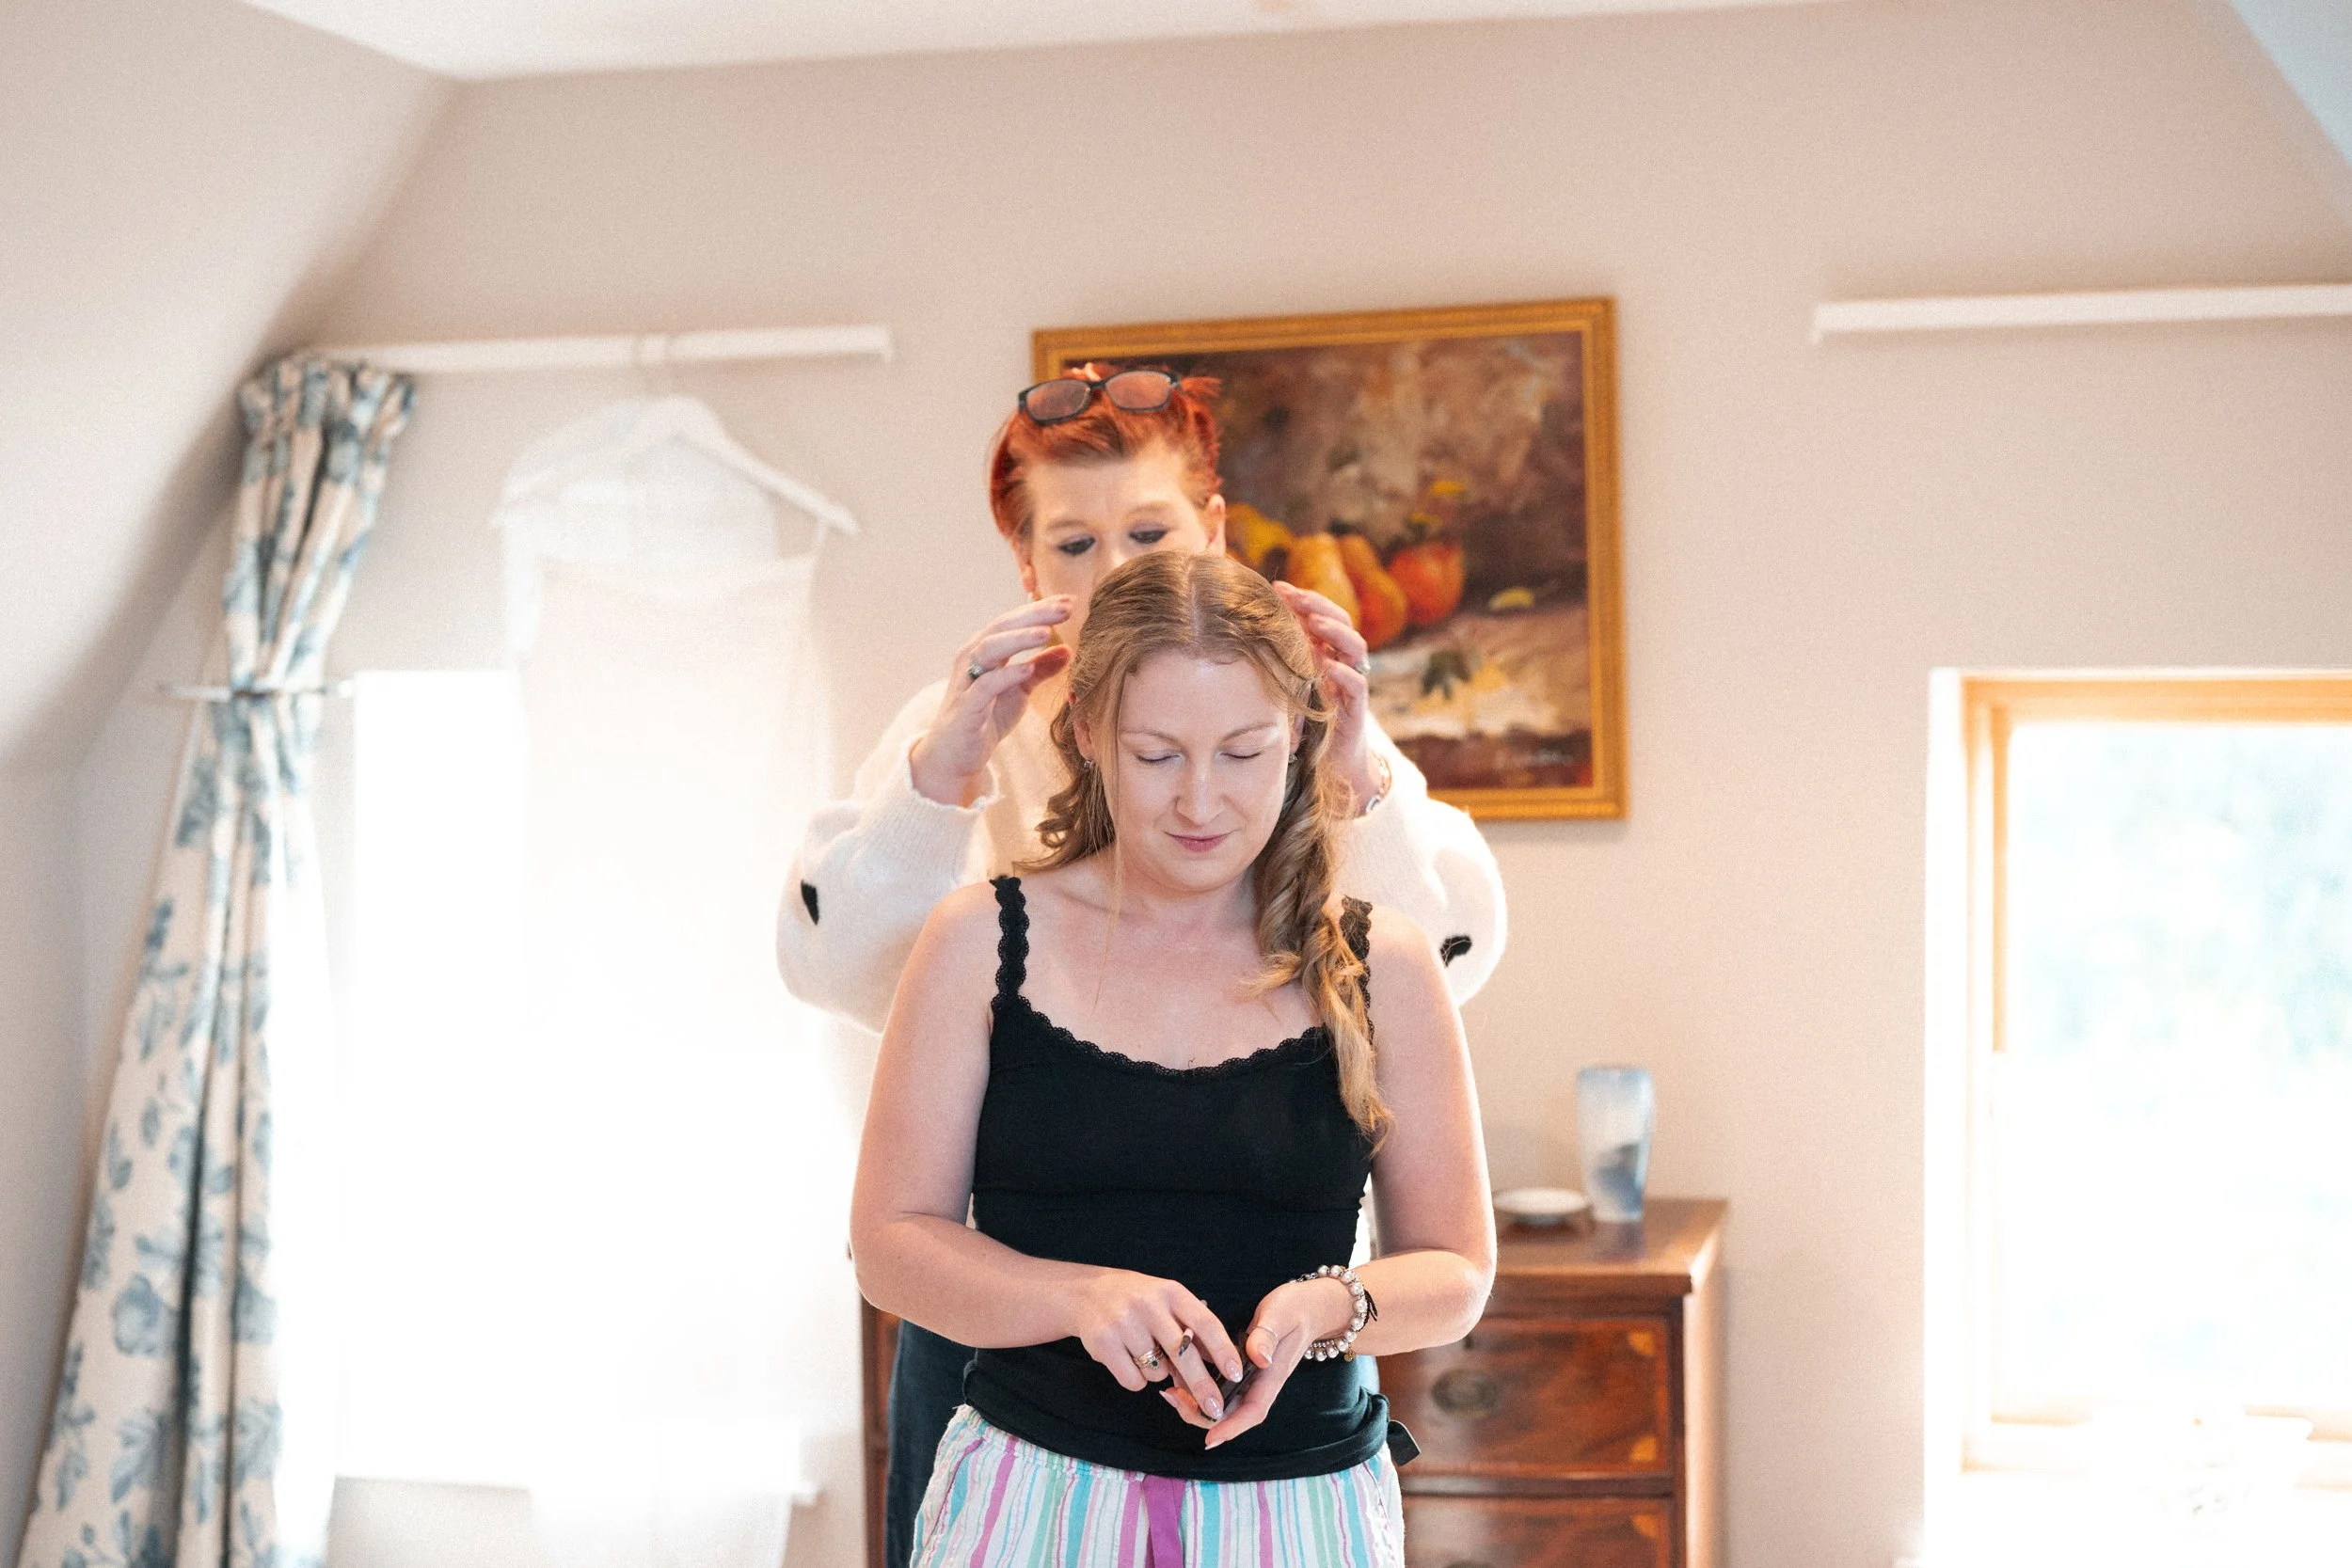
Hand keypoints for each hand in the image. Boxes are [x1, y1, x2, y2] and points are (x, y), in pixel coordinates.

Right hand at [908, 599, 1074, 805]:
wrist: (955, 755)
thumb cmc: (985, 718)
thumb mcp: (1019, 692)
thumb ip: (1039, 670)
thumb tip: (1067, 650)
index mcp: (985, 651)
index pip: (1014, 621)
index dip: (1040, 609)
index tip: (1070, 600)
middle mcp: (972, 658)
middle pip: (1002, 627)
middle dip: (1034, 615)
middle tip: (1065, 608)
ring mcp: (966, 681)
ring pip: (988, 648)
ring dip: (1018, 638)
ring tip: (1046, 633)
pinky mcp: (966, 707)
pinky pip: (985, 685)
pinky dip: (1006, 675)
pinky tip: (1028, 669)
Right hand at [1067, 1269, 1245, 1422]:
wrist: (1086, 1293)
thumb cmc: (1138, 1301)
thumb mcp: (1167, 1302)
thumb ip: (1191, 1329)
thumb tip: (1221, 1368)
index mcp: (1172, 1292)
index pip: (1205, 1323)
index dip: (1223, 1351)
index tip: (1236, 1374)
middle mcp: (1149, 1305)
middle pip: (1183, 1353)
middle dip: (1201, 1385)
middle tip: (1215, 1409)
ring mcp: (1124, 1323)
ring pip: (1157, 1371)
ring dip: (1159, 1374)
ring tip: (1145, 1353)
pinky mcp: (1103, 1342)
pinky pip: (1133, 1380)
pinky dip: (1137, 1380)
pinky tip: (1128, 1359)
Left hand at [1160, 1275, 1355, 1447]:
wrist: (1309, 1306)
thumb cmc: (1296, 1309)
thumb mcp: (1281, 1315)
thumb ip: (1268, 1335)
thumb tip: (1258, 1358)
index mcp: (1271, 1375)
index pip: (1253, 1411)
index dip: (1231, 1427)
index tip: (1209, 1437)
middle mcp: (1260, 1383)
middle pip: (1233, 1414)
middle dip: (1203, 1416)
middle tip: (1173, 1400)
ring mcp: (1251, 1378)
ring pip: (1224, 1403)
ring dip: (1197, 1403)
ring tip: (1170, 1392)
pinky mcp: (1242, 1368)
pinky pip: (1221, 1386)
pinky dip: (1200, 1386)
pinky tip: (1180, 1376)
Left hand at [1271, 581, 1378, 812]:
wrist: (1331, 766)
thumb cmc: (1302, 726)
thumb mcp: (1282, 689)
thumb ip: (1273, 666)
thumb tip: (1234, 640)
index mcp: (1325, 653)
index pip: (1320, 615)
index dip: (1302, 599)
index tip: (1276, 587)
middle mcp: (1341, 664)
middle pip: (1340, 622)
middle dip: (1318, 605)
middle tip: (1294, 595)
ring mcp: (1351, 685)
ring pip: (1355, 647)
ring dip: (1335, 631)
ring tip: (1314, 622)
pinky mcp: (1356, 710)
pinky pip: (1357, 686)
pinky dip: (1344, 673)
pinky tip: (1327, 665)